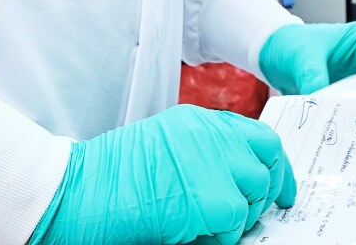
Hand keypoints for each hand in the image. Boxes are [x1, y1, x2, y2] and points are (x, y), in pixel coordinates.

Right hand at [30, 104, 295, 244]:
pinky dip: (217, 237)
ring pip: (254, 196)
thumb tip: (236, 181)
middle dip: (264, 190)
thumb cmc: (107, 179)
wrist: (74, 192)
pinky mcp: (209, 201)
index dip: (274, 166)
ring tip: (199, 223)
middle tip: (247, 214)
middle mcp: (210, 135)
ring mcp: (212, 164)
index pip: (259, 137)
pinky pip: (234, 226)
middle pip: (267, 161)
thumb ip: (202, 153)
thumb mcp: (162, 147)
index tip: (281, 189)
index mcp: (198, 122)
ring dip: (235, 216)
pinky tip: (187, 232)